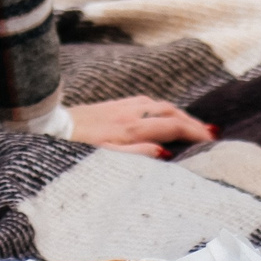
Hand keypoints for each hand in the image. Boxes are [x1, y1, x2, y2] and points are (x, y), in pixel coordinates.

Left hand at [67, 96, 216, 156]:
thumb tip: (165, 153)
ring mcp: (121, 106)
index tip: (213, 139)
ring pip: (159, 104)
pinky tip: (162, 114)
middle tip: (211, 133)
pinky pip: (146, 102)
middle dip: (193, 121)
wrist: (47, 126)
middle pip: (170, 111)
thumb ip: (137, 155)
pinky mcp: (112, 104)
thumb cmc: (75, 148)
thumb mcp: (105, 158)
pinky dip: (162, 108)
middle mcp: (130, 113)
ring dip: (179, 113)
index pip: (172, 126)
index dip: (195, 132)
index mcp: (130, 128)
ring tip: (192, 125)